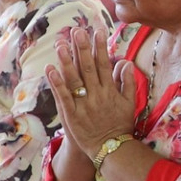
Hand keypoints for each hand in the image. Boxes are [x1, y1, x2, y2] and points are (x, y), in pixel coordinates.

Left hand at [43, 26, 138, 162]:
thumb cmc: (120, 125)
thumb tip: (125, 62)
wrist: (110, 149)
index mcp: (110, 91)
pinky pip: (63, 96)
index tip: (98, 31)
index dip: (100, 47)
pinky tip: (50, 69)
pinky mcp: (71, 115)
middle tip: (77, 31)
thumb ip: (128, 82)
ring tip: (60, 44)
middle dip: (82, 48)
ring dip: (66, 61)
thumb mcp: (130, 103)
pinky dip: (56, 82)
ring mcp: (83, 105)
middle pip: (88, 68)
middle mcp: (97, 95)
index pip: (104, 64)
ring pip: (74, 79)